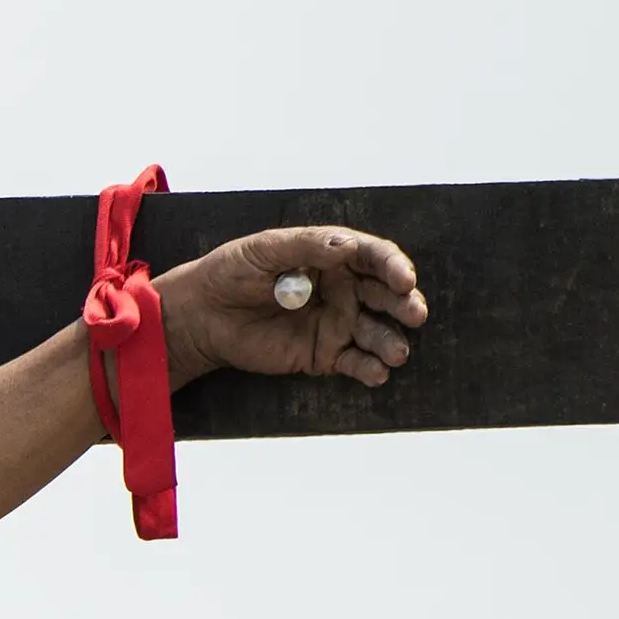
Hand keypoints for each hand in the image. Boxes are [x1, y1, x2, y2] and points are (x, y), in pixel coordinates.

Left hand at [158, 225, 428, 388]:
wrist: (203, 315)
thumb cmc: (231, 272)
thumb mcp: (263, 250)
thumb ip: (306, 247)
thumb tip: (347, 245)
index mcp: (332, 257)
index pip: (374, 257)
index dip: (393, 266)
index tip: (403, 279)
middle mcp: (343, 289)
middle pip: (384, 295)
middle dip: (403, 304)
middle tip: (415, 313)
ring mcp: (336, 322)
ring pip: (375, 331)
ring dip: (390, 341)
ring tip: (396, 352)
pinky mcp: (324, 354)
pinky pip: (355, 362)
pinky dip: (369, 369)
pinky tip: (377, 373)